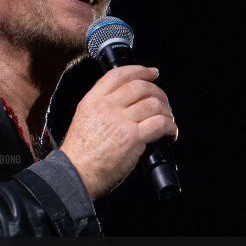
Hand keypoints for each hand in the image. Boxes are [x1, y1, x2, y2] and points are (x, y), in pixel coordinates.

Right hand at [60, 65, 177, 199]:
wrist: (74, 174)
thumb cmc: (79, 155)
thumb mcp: (82, 120)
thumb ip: (100, 108)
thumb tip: (124, 103)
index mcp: (92, 101)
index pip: (119, 75)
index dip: (140, 70)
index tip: (152, 72)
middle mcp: (106, 106)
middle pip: (141, 87)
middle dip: (158, 92)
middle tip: (164, 102)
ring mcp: (120, 121)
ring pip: (154, 104)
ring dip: (167, 111)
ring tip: (168, 120)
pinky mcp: (132, 138)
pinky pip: (160, 124)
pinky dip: (170, 127)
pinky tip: (170, 133)